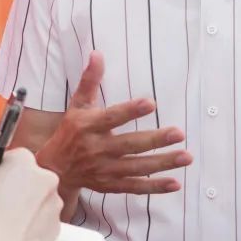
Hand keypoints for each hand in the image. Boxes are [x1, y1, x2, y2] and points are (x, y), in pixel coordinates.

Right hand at [0, 148, 61, 240]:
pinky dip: (28, 226)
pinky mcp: (56, 228)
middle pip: (26, 179)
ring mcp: (53, 205)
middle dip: (11, 190)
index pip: (12, 157)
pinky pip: (40, 221)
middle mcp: (45, 180)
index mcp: (23, 162)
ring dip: (20, 209)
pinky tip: (10, 236)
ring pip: (34, 201)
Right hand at [35, 52, 191, 210]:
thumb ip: (89, 81)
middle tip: (179, 133)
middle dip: (155, 140)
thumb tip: (97, 54)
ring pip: (136, 167)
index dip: (130, 111)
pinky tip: (175, 183)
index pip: (111, 118)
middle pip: (129, 144)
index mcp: (88, 126)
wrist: (55, 169)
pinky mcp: (110, 185)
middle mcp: (97, 149)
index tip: (151, 103)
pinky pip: (135, 187)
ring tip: (186, 156)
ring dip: (162, 163)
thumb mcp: (77, 105)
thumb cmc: (70, 131)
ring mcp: (104, 169)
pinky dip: (154, 187)